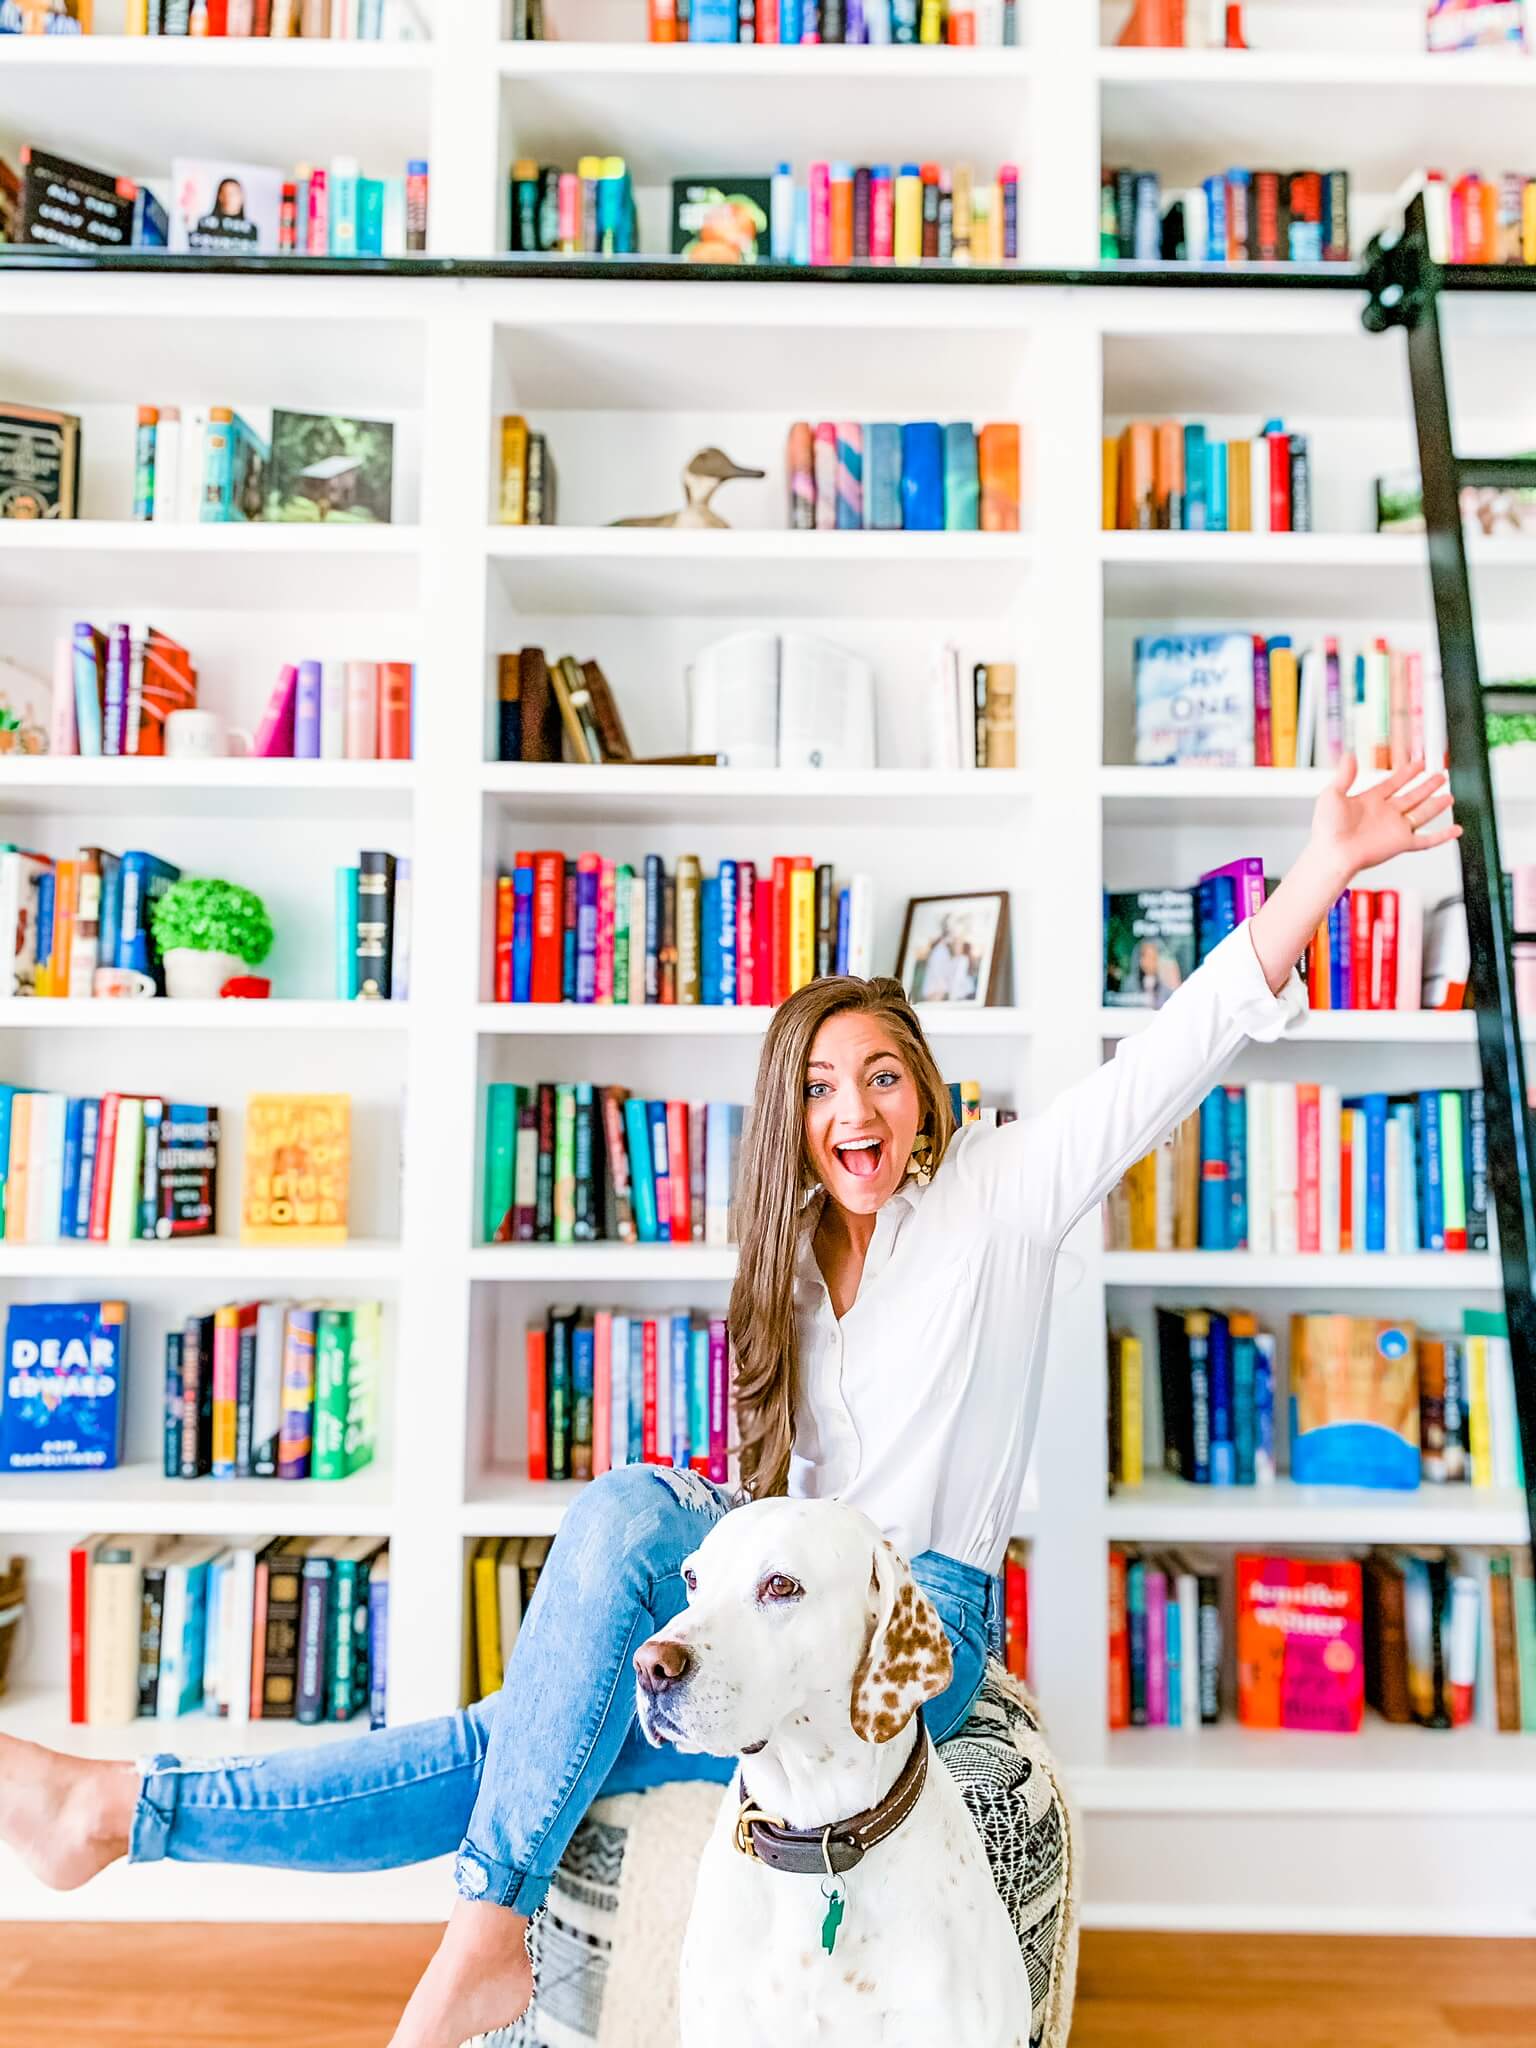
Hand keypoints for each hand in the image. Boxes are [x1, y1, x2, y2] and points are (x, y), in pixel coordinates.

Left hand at [1308, 753, 1460, 887]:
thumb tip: (1349, 755)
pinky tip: (1456, 830)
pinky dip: (1443, 836)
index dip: (1407, 773)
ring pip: (1422, 814)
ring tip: (1449, 795)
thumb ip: (1345, 775)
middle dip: (1426, 786)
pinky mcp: (1401, 843)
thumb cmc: (1327, 829)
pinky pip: (1427, 840)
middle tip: (1440, 775)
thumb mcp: (1332, 794)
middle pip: (1412, 796)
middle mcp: (1386, 813)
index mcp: (1370, 801)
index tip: (1419, 763)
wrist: (1332, 854)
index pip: (1394, 783)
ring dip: (1436, 805)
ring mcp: (1395, 828)